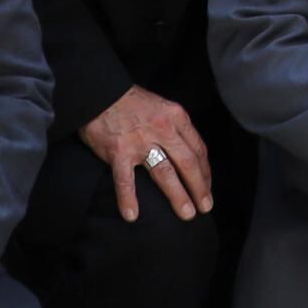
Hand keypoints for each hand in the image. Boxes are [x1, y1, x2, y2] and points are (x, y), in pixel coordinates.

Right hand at [80, 85, 214, 220]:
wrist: (100, 92)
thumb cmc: (131, 101)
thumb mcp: (162, 106)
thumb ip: (174, 127)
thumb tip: (188, 152)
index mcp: (176, 117)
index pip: (198, 149)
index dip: (205, 172)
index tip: (207, 187)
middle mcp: (162, 129)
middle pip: (187, 163)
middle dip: (199, 188)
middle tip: (205, 207)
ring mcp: (140, 141)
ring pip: (165, 173)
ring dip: (178, 195)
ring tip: (187, 213)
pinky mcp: (118, 151)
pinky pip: (125, 180)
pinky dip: (128, 199)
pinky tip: (132, 215)